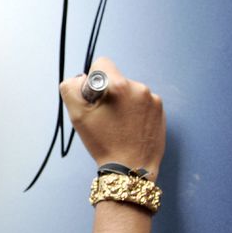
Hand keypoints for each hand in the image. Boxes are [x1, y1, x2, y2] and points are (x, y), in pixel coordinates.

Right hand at [59, 57, 165, 179]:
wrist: (131, 168)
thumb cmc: (103, 142)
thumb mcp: (77, 115)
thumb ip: (71, 88)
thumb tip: (82, 78)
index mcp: (118, 85)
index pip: (101, 64)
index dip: (92, 80)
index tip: (94, 100)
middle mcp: (138, 87)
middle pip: (116, 79)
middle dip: (109, 93)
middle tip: (105, 117)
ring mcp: (152, 99)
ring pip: (129, 91)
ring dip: (122, 102)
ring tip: (119, 125)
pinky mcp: (160, 110)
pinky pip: (142, 102)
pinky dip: (135, 111)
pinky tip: (131, 127)